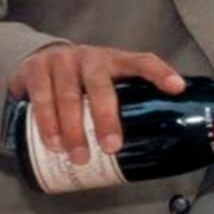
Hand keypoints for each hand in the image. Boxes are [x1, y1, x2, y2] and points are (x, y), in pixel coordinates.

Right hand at [8, 44, 184, 164]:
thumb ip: (127, 101)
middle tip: (111, 147)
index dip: (160, 73)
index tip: (177, 88)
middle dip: (106, 118)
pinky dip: (46, 123)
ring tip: (79, 156)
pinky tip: (53, 143)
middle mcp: (90, 57)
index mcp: (115, 60)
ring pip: (68, 96)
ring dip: (73, 129)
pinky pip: (41, 97)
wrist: (39, 59)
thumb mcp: (107, 82)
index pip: (142, 62)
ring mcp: (62, 60)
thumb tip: (157, 139)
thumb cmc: (83, 79)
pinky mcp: (36, 69)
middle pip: (100, 86)